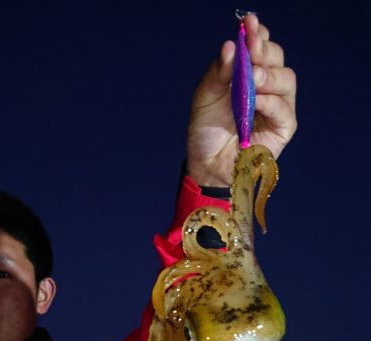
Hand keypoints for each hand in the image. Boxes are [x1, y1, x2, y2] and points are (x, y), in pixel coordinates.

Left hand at [187, 14, 296, 187]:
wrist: (206, 164)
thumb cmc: (206, 130)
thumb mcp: (205, 96)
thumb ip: (219, 72)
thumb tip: (230, 46)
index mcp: (249, 73)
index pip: (261, 46)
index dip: (258, 33)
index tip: (249, 23)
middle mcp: (267, 86)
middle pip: (278, 57)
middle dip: (264, 50)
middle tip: (251, 49)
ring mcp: (277, 107)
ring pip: (286, 79)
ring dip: (269, 75)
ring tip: (253, 78)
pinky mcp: (283, 128)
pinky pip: (284, 109)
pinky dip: (269, 102)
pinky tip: (255, 101)